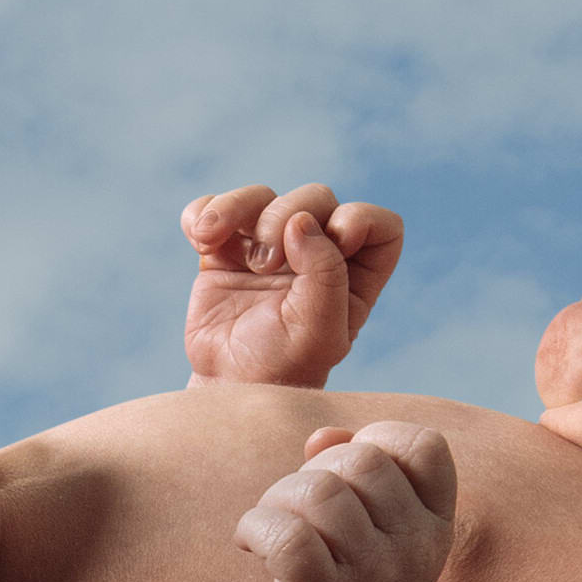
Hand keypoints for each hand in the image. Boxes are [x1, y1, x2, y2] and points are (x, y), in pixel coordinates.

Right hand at [183, 182, 404, 386]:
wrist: (225, 385)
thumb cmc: (281, 366)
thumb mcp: (318, 332)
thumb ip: (326, 275)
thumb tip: (302, 221)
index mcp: (354, 276)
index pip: (381, 226)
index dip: (361, 220)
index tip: (338, 240)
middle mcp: (316, 253)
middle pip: (316, 198)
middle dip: (285, 217)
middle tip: (264, 264)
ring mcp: (269, 246)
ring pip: (262, 196)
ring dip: (236, 209)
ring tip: (209, 240)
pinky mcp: (227, 247)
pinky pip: (216, 206)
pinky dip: (204, 212)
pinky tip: (199, 241)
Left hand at [234, 419, 457, 581]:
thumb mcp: (365, 526)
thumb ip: (350, 469)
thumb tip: (322, 434)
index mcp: (433, 526)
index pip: (424, 447)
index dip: (378, 441)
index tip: (347, 479)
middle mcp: (412, 552)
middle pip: (360, 459)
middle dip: (314, 471)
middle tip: (296, 513)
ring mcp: (372, 580)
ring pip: (318, 492)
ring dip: (277, 499)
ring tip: (270, 530)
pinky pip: (286, 534)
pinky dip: (254, 527)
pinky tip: (248, 545)